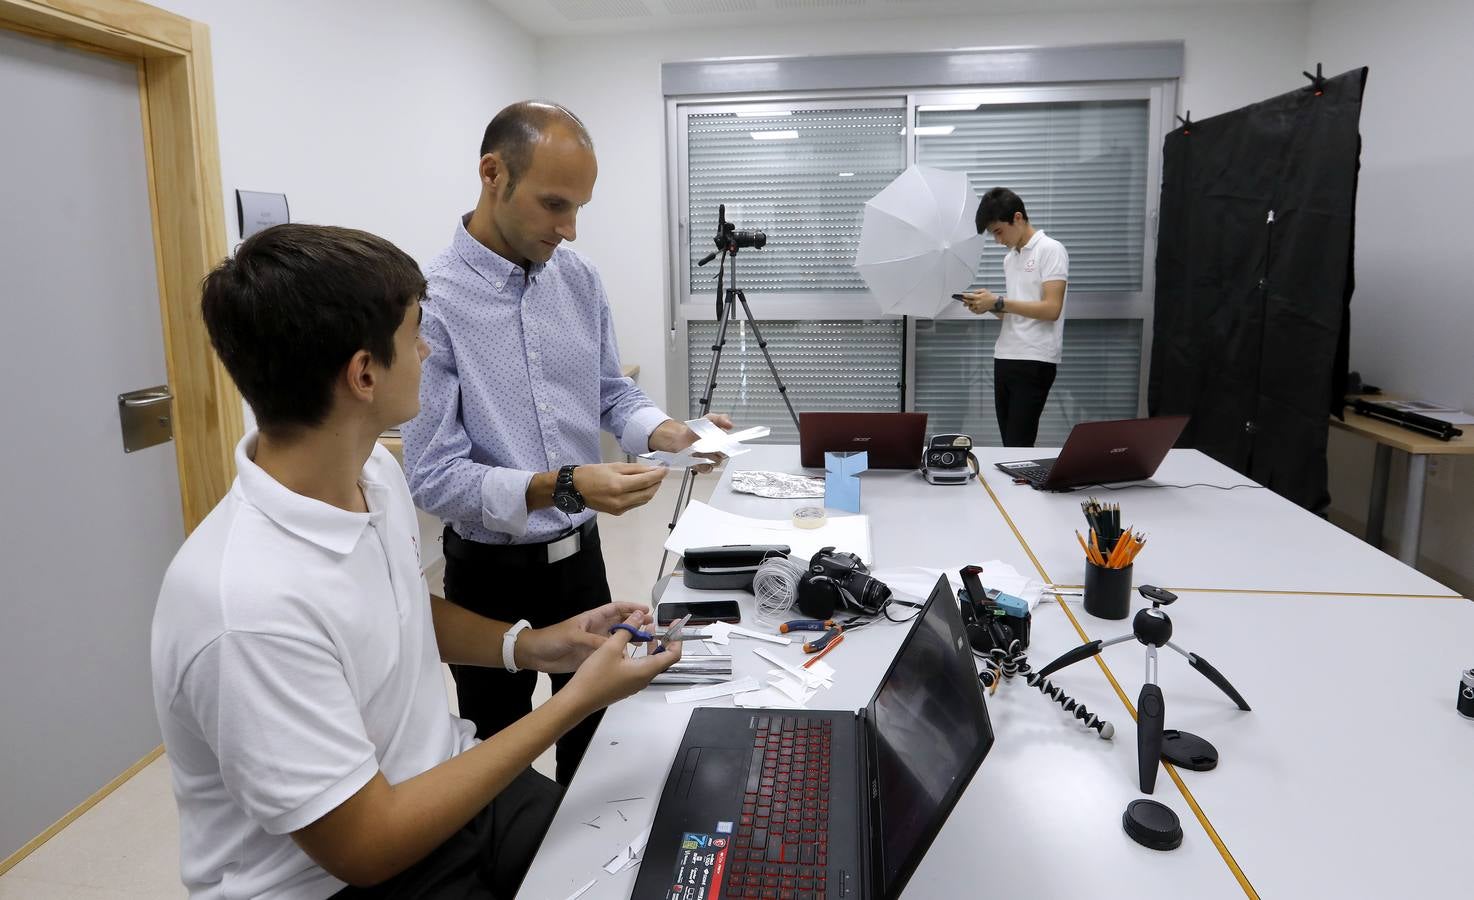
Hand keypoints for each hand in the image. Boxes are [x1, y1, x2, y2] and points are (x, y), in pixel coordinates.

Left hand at [513, 602, 652, 672]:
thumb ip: (593, 641)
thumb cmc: (553, 639)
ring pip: (619, 639)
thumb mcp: (573, 637)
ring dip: (632, 639)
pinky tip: (633, 659)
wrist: (536, 655)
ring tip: (647, 643)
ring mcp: (596, 643)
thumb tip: (613, 645)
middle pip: (621, 623)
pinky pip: (611, 654)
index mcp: (593, 618)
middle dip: (637, 623)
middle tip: (653, 627)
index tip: (646, 610)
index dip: (631, 608)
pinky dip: (622, 655)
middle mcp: (597, 629)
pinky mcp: (593, 656)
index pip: (616, 609)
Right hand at [562, 610, 682, 713]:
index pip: (673, 655)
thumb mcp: (611, 648)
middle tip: (659, 625)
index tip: (675, 625)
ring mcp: (635, 683)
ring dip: (651, 646)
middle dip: (664, 640)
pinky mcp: (626, 685)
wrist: (578, 700)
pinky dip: (641, 654)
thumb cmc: (595, 675)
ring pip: (651, 662)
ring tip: (644, 630)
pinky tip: (628, 645)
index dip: (677, 638)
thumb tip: (640, 615)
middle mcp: (644, 678)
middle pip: (663, 658)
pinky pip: (640, 667)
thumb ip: (628, 630)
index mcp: (646, 670)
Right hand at [572, 462, 666, 514]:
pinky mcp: (617, 512)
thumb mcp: (614, 466)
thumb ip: (635, 469)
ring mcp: (619, 508)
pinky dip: (641, 496)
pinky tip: (640, 488)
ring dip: (650, 490)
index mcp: (619, 486)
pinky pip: (635, 504)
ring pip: (643, 500)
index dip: (658, 475)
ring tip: (651, 480)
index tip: (665, 469)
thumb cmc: (592, 474)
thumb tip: (652, 470)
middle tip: (659, 474)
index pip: (646, 481)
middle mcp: (621, 500)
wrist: (575, 489)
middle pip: (648, 493)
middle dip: (656, 483)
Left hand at [649, 414, 734, 472]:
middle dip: (715, 449)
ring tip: (698, 448)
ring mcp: (712, 460)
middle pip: (723, 455)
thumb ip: (721, 419)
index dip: (727, 444)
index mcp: (723, 441)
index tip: (721, 442)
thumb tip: (730, 424)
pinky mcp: (704, 466)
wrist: (681, 438)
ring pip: (716, 462)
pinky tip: (696, 457)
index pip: (732, 446)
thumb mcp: (709, 419)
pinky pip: (707, 468)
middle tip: (706, 443)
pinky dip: (702, 464)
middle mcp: (719, 451)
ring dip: (707, 455)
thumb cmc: (696, 430)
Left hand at [959, 289, 999, 315]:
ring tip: (969, 304)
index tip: (961, 295)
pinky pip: (973, 311)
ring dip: (969, 306)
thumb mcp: (983, 290)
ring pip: (970, 307)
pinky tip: (973, 307)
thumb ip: (977, 291)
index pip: (968, 296)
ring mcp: (978, 307)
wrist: (995, 302)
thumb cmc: (989, 296)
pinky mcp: (979, 311)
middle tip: (963, 300)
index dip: (964, 295)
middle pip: (967, 302)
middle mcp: (977, 302)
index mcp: (977, 297)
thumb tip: (972, 292)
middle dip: (964, 301)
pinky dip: (972, 309)